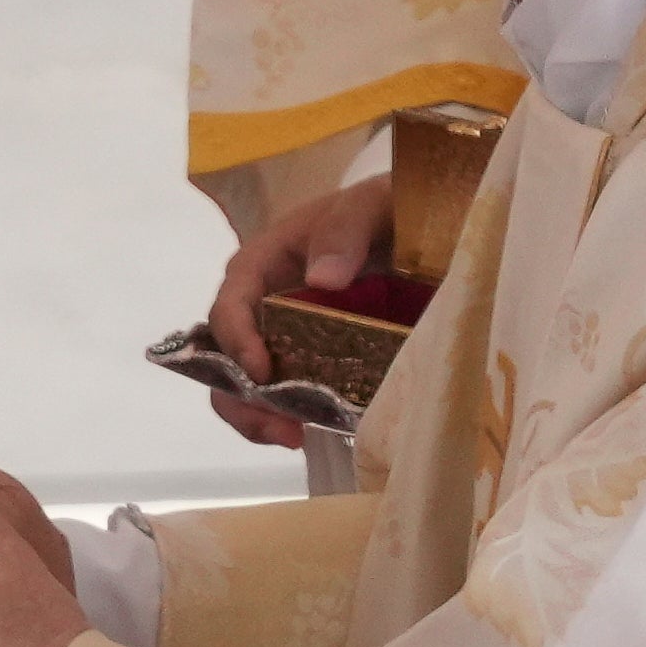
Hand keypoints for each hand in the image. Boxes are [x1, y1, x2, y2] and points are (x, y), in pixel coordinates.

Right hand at [207, 173, 393, 449]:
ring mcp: (285, 339)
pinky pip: (289, 397)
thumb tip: (322, 279)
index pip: (229, 305)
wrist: (421, 230)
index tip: (261, 371)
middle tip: (278, 428)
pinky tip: (316, 433)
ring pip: (248, 387)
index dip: (235, 341)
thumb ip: (346, 231)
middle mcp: (261, 307)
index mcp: (261, 265)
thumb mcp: (369, 208)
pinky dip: (292, 419)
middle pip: (224, 358)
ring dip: (261, 418)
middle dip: (240, 397)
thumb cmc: (384, 213)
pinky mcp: (313, 363)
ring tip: (293, 438)